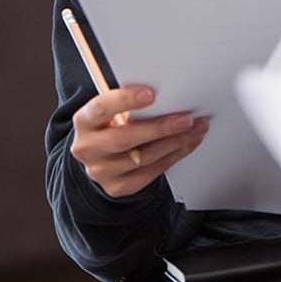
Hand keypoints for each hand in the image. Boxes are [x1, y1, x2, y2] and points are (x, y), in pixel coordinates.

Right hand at [70, 85, 209, 198]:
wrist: (101, 157)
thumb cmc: (113, 125)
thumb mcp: (114, 111)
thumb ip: (131, 104)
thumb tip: (169, 95)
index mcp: (85, 121)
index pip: (101, 109)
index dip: (125, 100)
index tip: (151, 93)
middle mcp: (87, 148)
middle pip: (124, 139)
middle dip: (159, 128)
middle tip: (186, 119)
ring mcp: (100, 171)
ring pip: (142, 158)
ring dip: (175, 143)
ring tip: (195, 129)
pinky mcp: (117, 187)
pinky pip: (150, 173)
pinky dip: (173, 156)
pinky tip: (187, 144)